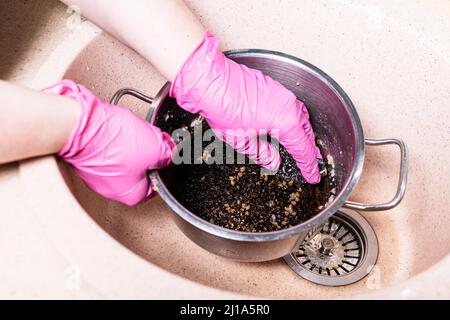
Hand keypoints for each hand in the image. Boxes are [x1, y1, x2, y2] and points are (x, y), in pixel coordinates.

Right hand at [43, 80, 174, 205]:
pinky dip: (115, 140)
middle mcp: (113, 191)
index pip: (158, 184)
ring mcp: (98, 176)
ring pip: (126, 159)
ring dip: (131, 145)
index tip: (165, 153)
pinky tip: (116, 131)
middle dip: (147, 153)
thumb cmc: (113, 142)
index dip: (163, 165)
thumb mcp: (155, 148)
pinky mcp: (89, 160)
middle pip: (142, 171)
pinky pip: (110, 151)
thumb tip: (170, 153)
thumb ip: (167, 154)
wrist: (81, 126)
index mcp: (132, 195)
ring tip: (129, 133)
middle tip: (147, 139)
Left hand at [170, 32, 321, 183]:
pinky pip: (292, 106)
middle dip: (309, 151)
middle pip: (307, 133)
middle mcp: (289, 106)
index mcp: (286, 123)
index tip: (312, 176)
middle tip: (311, 164)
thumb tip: (273, 161)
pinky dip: (294, 119)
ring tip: (302, 146)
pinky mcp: (274, 87)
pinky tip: (287, 125)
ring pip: (301, 118)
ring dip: (303, 133)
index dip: (309, 166)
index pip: (304, 150)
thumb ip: (262, 154)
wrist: (210, 81)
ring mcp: (283, 94)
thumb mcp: (242, 142)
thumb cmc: (223, 107)